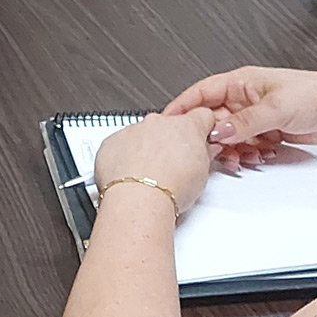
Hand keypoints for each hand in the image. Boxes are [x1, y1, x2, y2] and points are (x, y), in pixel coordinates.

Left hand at [91, 108, 220, 216]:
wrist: (139, 201)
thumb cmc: (171, 189)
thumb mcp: (203, 175)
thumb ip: (205, 154)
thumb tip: (205, 150)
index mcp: (185, 126)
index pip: (201, 115)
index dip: (202, 128)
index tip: (198, 139)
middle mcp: (158, 123)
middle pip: (168, 126)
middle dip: (170, 141)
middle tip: (172, 167)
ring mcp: (133, 130)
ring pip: (142, 135)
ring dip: (146, 149)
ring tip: (149, 177)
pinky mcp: (111, 142)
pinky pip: (119, 145)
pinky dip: (124, 157)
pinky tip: (130, 176)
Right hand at [164, 65, 316, 171]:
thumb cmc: (315, 94)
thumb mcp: (275, 108)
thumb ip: (244, 122)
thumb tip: (218, 131)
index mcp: (242, 82)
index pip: (202, 93)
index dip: (183, 107)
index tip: (168, 121)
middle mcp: (246, 98)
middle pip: (215, 120)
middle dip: (213, 138)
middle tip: (214, 153)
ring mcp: (256, 116)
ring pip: (231, 136)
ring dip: (235, 149)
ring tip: (245, 156)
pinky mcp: (267, 131)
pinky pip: (247, 145)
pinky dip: (249, 153)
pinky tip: (260, 156)